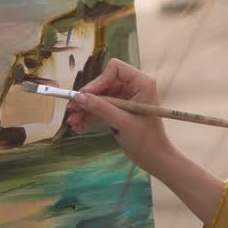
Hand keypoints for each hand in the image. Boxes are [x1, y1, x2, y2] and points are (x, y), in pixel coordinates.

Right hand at [65, 59, 174, 174]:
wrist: (154, 159)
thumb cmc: (146, 139)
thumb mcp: (122, 122)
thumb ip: (101, 108)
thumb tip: (78, 97)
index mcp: (141, 83)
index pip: (114, 69)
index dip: (98, 81)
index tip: (85, 96)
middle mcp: (133, 86)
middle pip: (103, 83)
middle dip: (88, 97)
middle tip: (72, 109)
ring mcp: (125, 98)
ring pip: (99, 96)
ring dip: (85, 108)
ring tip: (73, 122)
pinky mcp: (119, 109)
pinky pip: (101, 106)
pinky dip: (90, 114)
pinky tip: (79, 125)